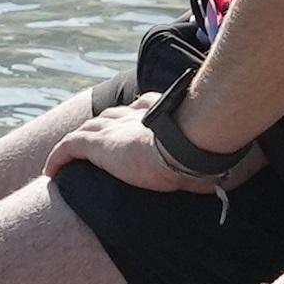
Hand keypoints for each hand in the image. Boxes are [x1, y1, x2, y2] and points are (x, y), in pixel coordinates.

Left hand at [46, 95, 224, 194]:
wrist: (185, 146)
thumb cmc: (202, 150)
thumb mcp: (209, 149)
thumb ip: (214, 156)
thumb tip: (233, 174)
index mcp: (157, 112)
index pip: (139, 109)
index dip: (132, 116)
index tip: (132, 123)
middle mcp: (132, 116)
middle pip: (109, 117)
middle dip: (101, 128)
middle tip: (93, 142)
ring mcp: (112, 129)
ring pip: (86, 131)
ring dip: (76, 144)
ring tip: (68, 159)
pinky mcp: (97, 144)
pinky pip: (67, 148)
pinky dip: (57, 157)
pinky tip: (50, 171)